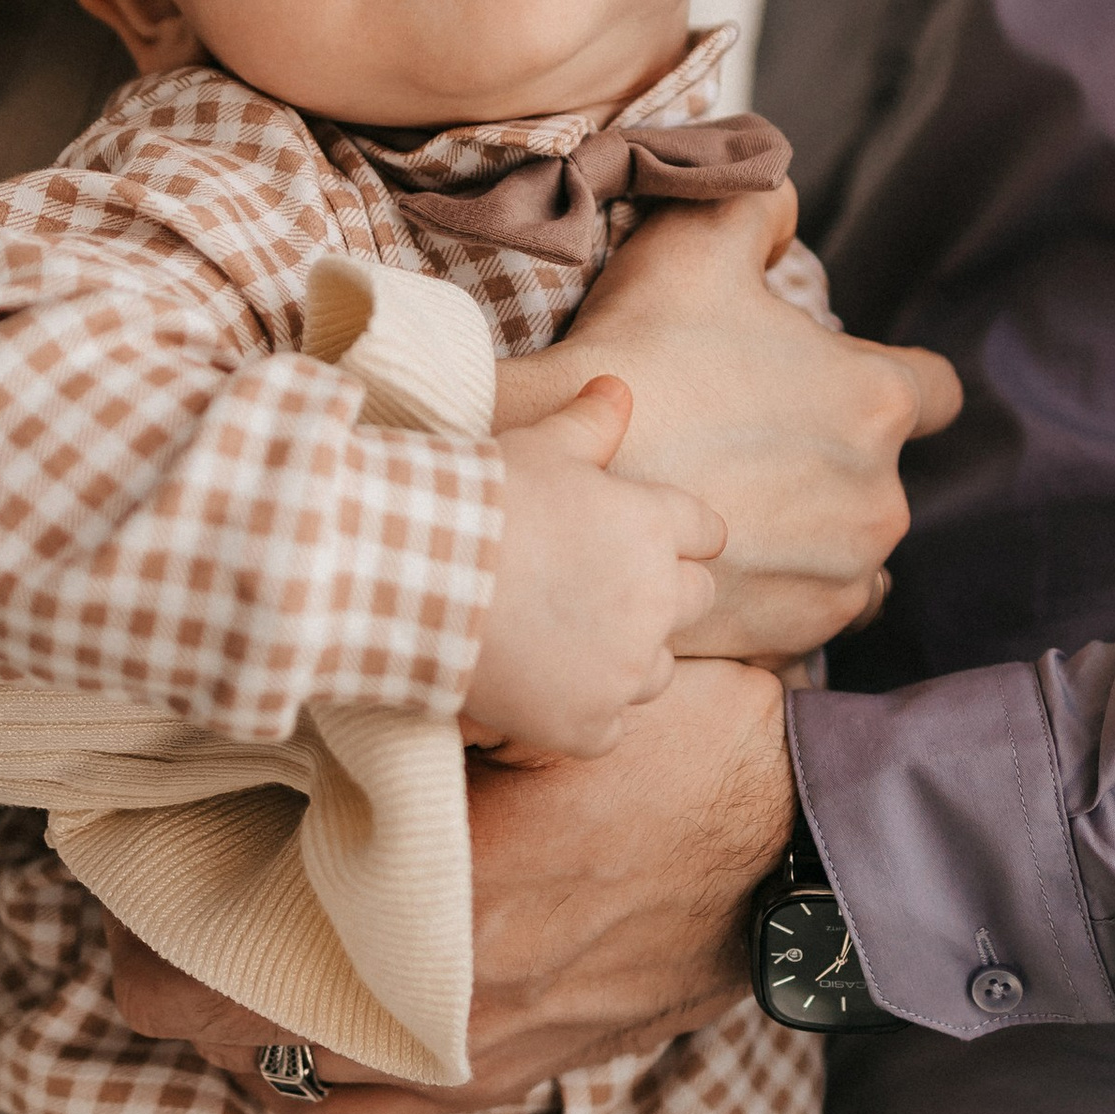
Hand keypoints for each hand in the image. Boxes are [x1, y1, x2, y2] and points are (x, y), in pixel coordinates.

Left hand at [102, 661, 793, 1113]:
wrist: (815, 848)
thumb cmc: (691, 752)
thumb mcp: (551, 703)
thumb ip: (428, 708)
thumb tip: (310, 685)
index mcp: (437, 917)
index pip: (226, 972)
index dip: (150, 935)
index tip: (119, 883)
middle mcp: (449, 1013)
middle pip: (245, 1045)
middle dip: (181, 991)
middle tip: (148, 929)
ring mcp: (493, 1059)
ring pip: (312, 1095)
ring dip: (251, 1049)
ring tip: (218, 988)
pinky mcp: (536, 1071)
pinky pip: (396, 1112)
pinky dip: (333, 1089)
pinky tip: (320, 1043)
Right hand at [464, 373, 722, 758]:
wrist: (409, 577)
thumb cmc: (474, 501)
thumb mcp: (537, 447)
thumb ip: (591, 423)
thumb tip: (618, 388)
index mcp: (654, 527)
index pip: (705, 533)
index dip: (671, 533)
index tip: (631, 539)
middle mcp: (656, 600)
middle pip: (695, 600)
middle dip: (658, 592)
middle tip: (597, 590)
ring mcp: (624, 669)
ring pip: (657, 669)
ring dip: (626, 657)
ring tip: (565, 640)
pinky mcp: (590, 724)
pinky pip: (610, 725)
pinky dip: (583, 712)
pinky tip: (540, 687)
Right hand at [493, 188, 959, 657]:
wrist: (554, 488)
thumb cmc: (632, 357)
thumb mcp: (696, 241)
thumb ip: (762, 205)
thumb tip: (785, 208)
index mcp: (877, 402)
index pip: (936, 390)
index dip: (889, 377)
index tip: (833, 381)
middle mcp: (881, 501)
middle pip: (882, 473)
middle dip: (832, 457)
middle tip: (749, 441)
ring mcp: (840, 579)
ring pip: (856, 550)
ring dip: (816, 531)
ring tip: (741, 509)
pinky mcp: (795, 638)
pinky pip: (813, 613)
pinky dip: (782, 591)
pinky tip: (728, 565)